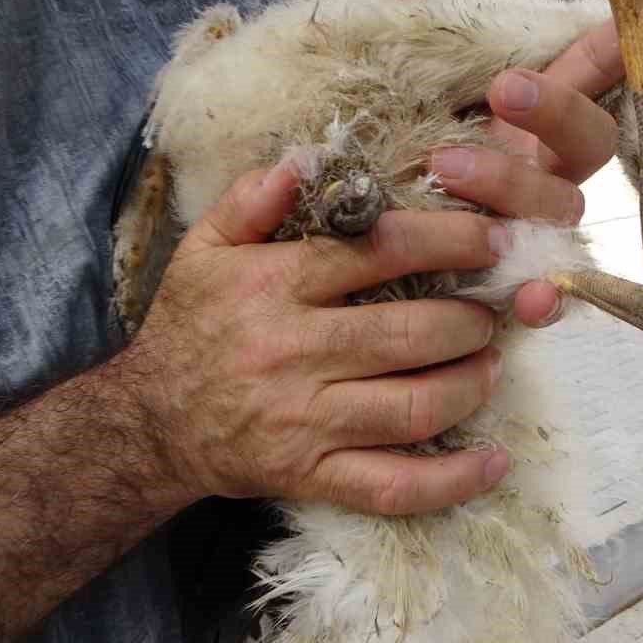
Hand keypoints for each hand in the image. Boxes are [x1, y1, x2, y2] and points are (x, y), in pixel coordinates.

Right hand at [124, 162, 511, 516]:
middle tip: (493, 310)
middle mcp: (292, 352)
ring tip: (490, 364)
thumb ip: (253, 198)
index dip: (450, 242)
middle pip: (409, 333)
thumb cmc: (189, 326)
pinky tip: (491, 461)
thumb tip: (309, 157)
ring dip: (471, 383)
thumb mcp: (204, 248)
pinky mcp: (311, 475)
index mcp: (273, 286)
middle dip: (470, 320)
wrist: (148, 422)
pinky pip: (393, 485)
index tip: (494, 240)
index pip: (379, 252)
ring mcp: (305, 420)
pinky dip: (451, 479)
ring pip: (414, 406)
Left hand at [390, 0, 642, 327]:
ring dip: (508, 182)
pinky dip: (548, 298)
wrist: (374, 254)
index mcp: (530, 120)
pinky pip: (553, 296)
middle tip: (505, 87)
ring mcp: (538, 227)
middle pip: (590, 136)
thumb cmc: (401, 164)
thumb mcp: (403, 101)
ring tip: (443, 167)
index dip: (636, 29)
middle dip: (554, 107)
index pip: (591, 67)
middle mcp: (547, 170)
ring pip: (556, 204)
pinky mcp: (520, 283)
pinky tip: (533, 300)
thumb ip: (417, 46)